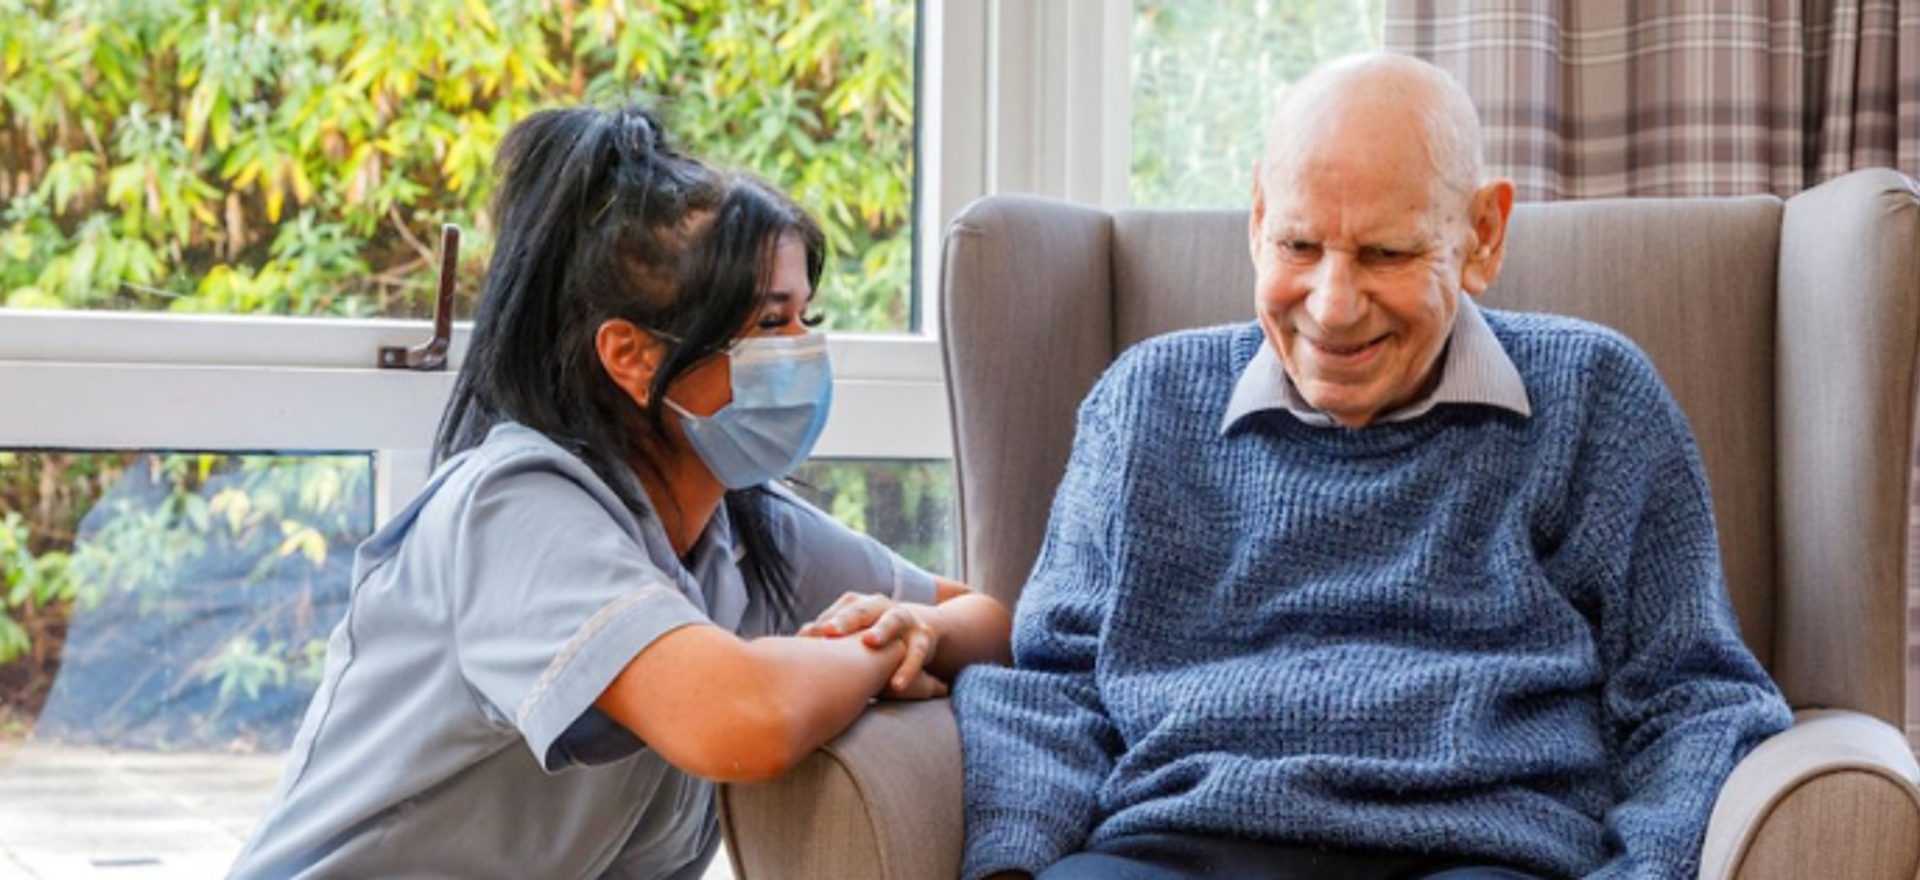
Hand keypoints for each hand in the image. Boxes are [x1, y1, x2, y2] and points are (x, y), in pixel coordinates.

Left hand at [798, 592, 946, 694]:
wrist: (919, 631)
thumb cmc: (872, 636)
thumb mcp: (851, 635)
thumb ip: (823, 639)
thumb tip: (784, 649)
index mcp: (857, 605)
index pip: (834, 614)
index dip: (819, 627)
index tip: (800, 642)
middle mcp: (879, 606)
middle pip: (860, 610)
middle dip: (844, 620)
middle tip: (827, 632)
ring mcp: (903, 619)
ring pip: (892, 620)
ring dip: (881, 630)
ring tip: (869, 642)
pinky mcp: (923, 638)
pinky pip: (916, 654)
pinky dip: (907, 669)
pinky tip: (896, 686)